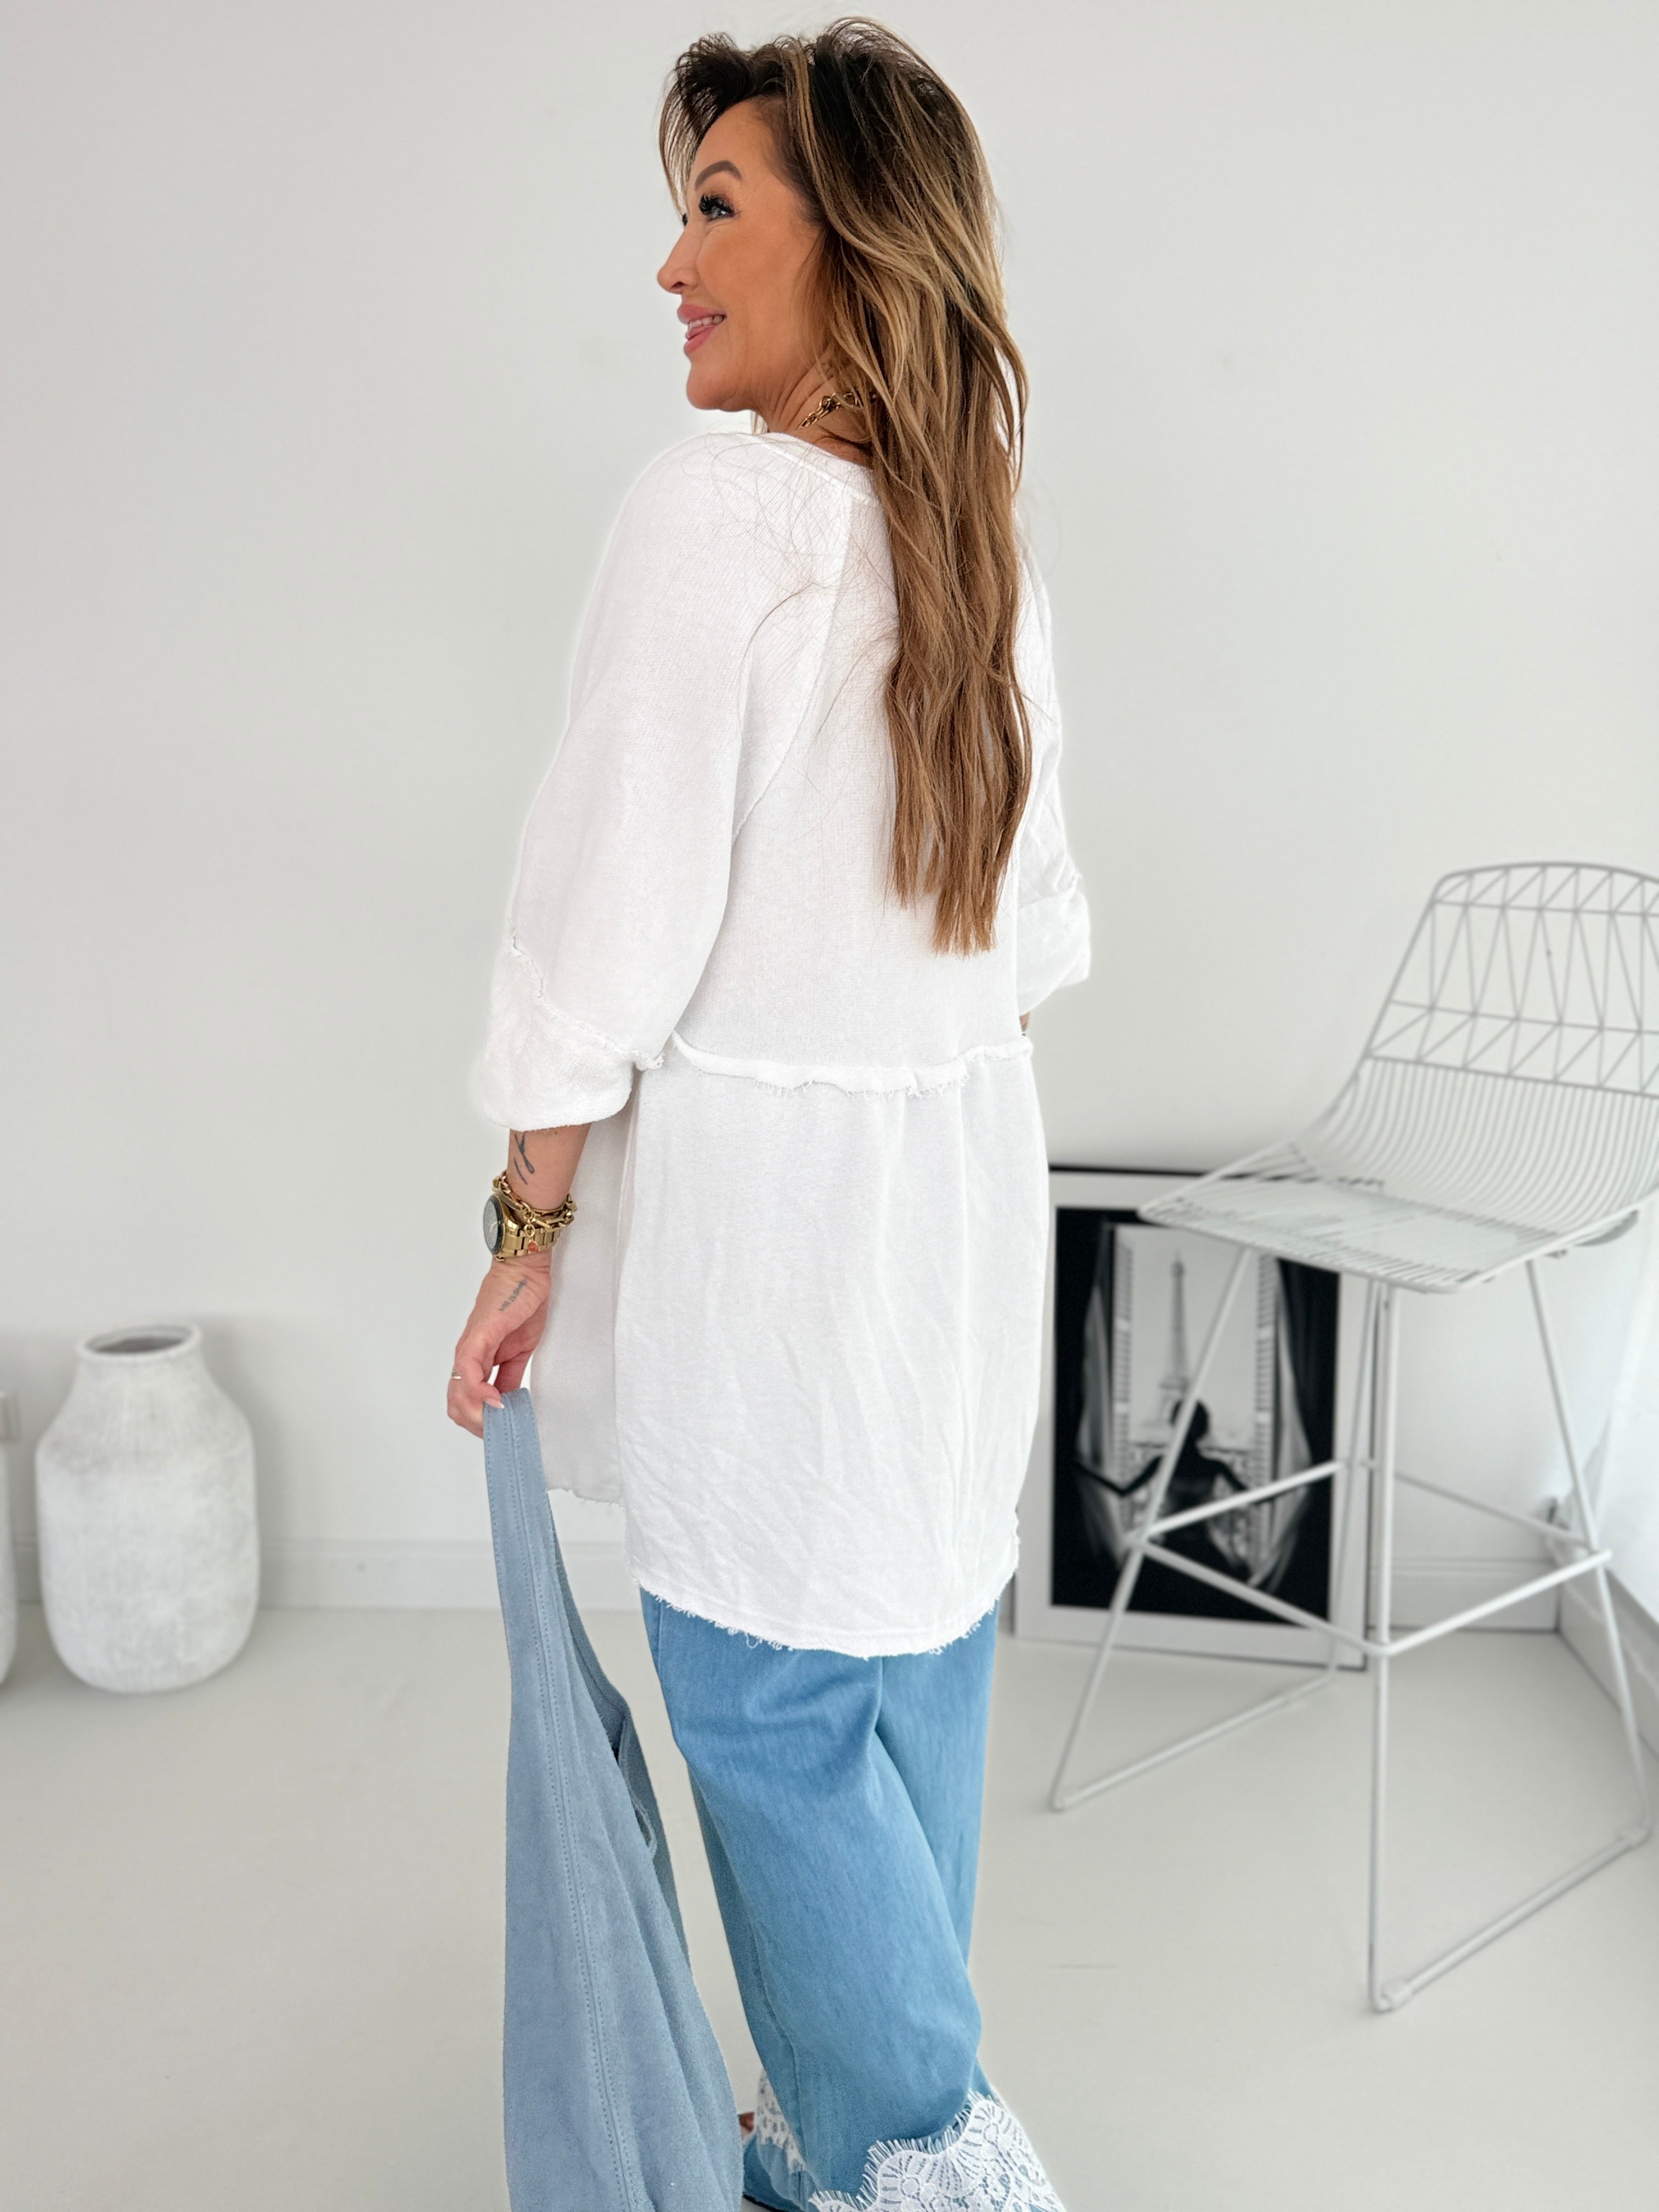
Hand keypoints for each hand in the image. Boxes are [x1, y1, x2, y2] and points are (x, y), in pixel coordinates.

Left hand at [447, 1253, 551, 1437]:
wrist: (526, 1273)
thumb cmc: (522, 1303)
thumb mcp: (520, 1351)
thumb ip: (510, 1377)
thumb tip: (508, 1403)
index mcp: (476, 1361)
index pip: (465, 1401)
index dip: (479, 1422)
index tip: (501, 1430)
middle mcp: (467, 1357)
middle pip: (456, 1404)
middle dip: (477, 1425)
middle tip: (501, 1431)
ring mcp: (469, 1348)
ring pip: (458, 1394)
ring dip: (477, 1414)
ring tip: (499, 1419)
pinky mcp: (477, 1338)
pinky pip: (468, 1371)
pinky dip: (479, 1391)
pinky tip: (496, 1399)